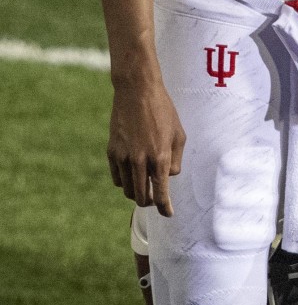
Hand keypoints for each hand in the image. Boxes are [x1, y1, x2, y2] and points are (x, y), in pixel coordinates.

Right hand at [107, 82, 185, 216]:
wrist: (137, 91)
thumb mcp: (178, 134)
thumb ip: (175, 160)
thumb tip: (168, 177)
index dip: (165, 208)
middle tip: (155, 199)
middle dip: (150, 202)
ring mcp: (123, 157)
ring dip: (137, 193)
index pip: (161, 193)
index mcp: (160, 156)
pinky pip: (117, 178)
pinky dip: (125, 182)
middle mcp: (140, 160)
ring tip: (145, 187)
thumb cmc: (163, 110)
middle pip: (141, 197)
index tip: (168, 213)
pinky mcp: (112, 152)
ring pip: (128, 190)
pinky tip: (132, 176)